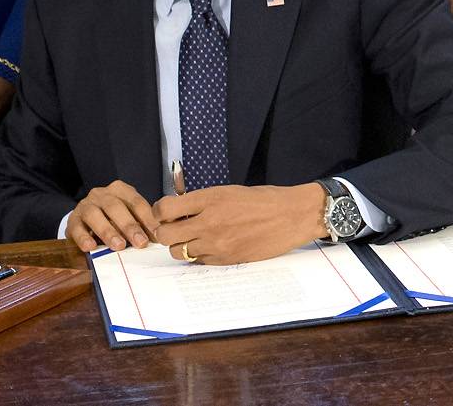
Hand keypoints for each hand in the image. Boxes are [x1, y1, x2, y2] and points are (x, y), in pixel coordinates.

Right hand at [67, 180, 161, 253]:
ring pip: (95, 215)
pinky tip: (91, 247)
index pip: (136, 202)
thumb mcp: (128, 216)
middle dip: (130, 226)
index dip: (148, 219)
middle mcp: (101, 194)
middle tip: (140, 243)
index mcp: (120, 190)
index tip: (157, 235)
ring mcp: (85, 206)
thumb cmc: (113, 219)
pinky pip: (76, 228)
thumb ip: (141, 223)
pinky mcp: (72, 220)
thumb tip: (159, 236)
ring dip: (108, 231)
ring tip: (119, 246)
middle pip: (116, 207)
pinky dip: (83, 237)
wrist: (85, 220)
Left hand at [154, 183, 326, 264]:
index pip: (164, 209)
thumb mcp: (229, 191)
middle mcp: (209, 222)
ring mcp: (216, 244)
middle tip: (175, 228)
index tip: (166, 212)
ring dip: (182, 245)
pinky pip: (198, 261)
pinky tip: (213, 245)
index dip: (160, 212)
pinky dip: (199, 254)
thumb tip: (179, 210)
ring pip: (178, 252)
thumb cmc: (264, 200)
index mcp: (210, 199)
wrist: (292, 216)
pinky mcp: (225, 259)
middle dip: (165, 232)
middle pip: (165, 236)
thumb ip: (202, 201)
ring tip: (196, 237)